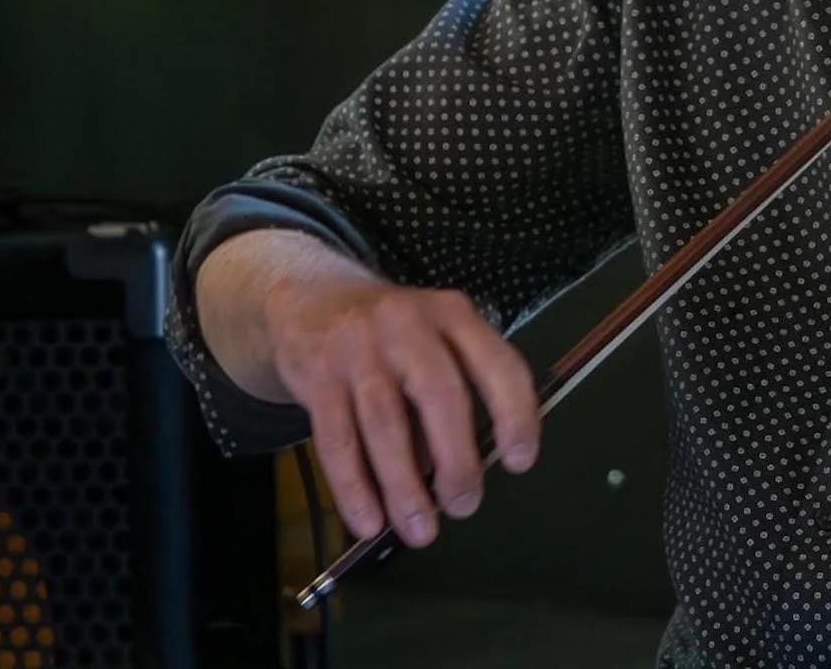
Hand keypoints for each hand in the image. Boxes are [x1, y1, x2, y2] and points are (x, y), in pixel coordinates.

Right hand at [253, 254, 542, 548]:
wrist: (311, 299)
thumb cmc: (391, 334)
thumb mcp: (433, 340)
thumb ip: (452, 394)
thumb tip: (463, 473)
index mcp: (453, 315)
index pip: (497, 363)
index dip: (514, 414)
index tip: (519, 462)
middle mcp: (408, 325)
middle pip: (439, 394)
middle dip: (456, 460)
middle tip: (464, 506)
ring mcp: (358, 349)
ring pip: (385, 424)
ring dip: (404, 486)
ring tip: (420, 531)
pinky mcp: (316, 377)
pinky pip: (337, 441)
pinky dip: (354, 488)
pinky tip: (368, 522)